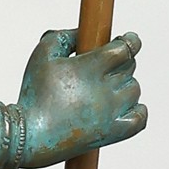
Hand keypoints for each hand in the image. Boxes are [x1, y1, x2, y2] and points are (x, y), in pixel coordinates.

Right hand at [18, 27, 145, 165]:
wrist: (28, 135)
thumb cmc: (33, 93)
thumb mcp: (42, 54)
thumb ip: (63, 36)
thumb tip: (82, 33)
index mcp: (90, 68)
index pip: (126, 47)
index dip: (130, 40)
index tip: (126, 39)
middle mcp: (105, 89)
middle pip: (130, 67)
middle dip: (121, 61)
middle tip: (105, 64)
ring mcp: (111, 112)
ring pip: (134, 90)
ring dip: (125, 84)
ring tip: (105, 87)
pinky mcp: (113, 132)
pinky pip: (140, 118)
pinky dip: (138, 110)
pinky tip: (126, 106)